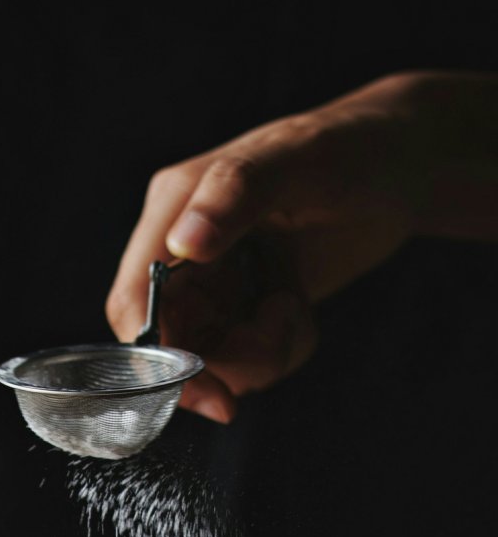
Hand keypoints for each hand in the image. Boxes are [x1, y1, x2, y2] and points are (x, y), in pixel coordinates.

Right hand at [106, 73, 497, 421]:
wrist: (404, 167)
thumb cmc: (352, 147)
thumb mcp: (297, 161)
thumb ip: (235, 193)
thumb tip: (185, 243)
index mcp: (174, 209)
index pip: (132, 301)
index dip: (154, 356)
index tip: (206, 389)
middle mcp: (184, 251)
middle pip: (169, 345)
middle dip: (223, 360)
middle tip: (278, 336)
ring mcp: (215, 284)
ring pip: (210, 360)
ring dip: (259, 356)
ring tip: (295, 312)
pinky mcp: (246, 307)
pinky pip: (246, 361)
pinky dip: (281, 351)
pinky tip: (301, 311)